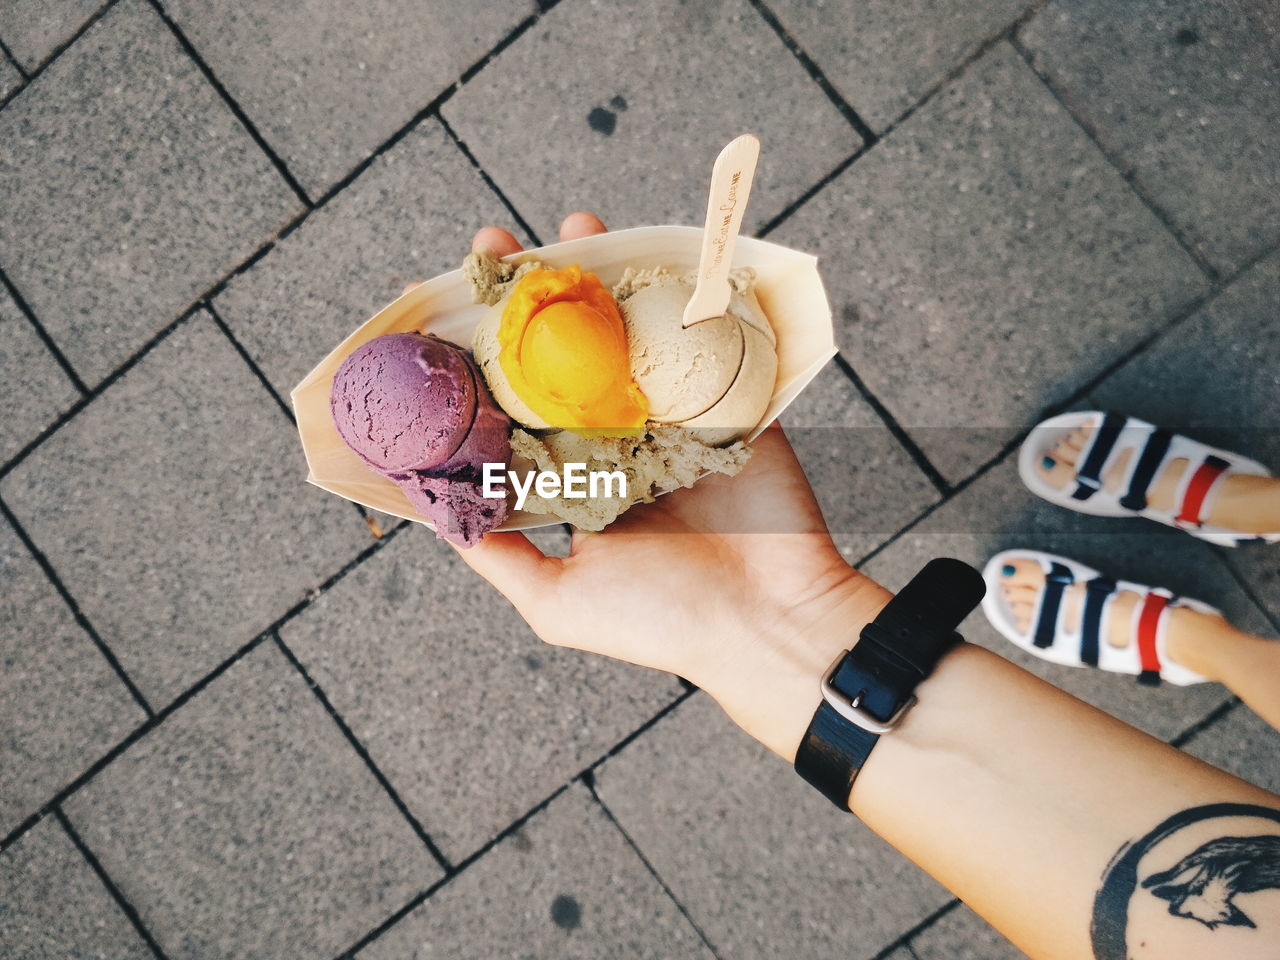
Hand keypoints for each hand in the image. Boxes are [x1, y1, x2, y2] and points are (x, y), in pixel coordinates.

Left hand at [454, 213, 891, 759]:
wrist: (773, 622)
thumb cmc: (662, 622)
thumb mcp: (556, 601)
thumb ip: (495, 553)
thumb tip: (428, 510)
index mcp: (570, 482)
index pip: (506, 410)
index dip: (468, 362)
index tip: (428, 314)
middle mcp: (614, 442)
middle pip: (559, 355)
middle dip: (525, 301)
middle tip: (490, 250)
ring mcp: (670, 416)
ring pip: (624, 334)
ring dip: (596, 279)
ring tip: (564, 229)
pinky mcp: (726, 400)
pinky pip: (697, 337)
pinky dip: (676, 293)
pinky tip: (647, 253)